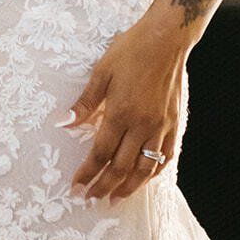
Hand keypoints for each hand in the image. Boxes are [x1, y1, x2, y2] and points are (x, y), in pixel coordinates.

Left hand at [62, 12, 188, 203]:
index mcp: (120, 113)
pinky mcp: (175, 125)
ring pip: (145, 169)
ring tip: (115, 199)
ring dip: (129, 187)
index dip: (88, 173)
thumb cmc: (129, 51)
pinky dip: (153, 173)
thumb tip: (64, 122)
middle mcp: (142, 125)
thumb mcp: (101, 72)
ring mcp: (161, 127)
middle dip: (104, 186)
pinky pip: (165, 158)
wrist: (165, 40)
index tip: (76, 187)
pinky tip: (144, 179)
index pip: (100, 153)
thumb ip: (85, 102)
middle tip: (91, 199)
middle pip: (121, 167)